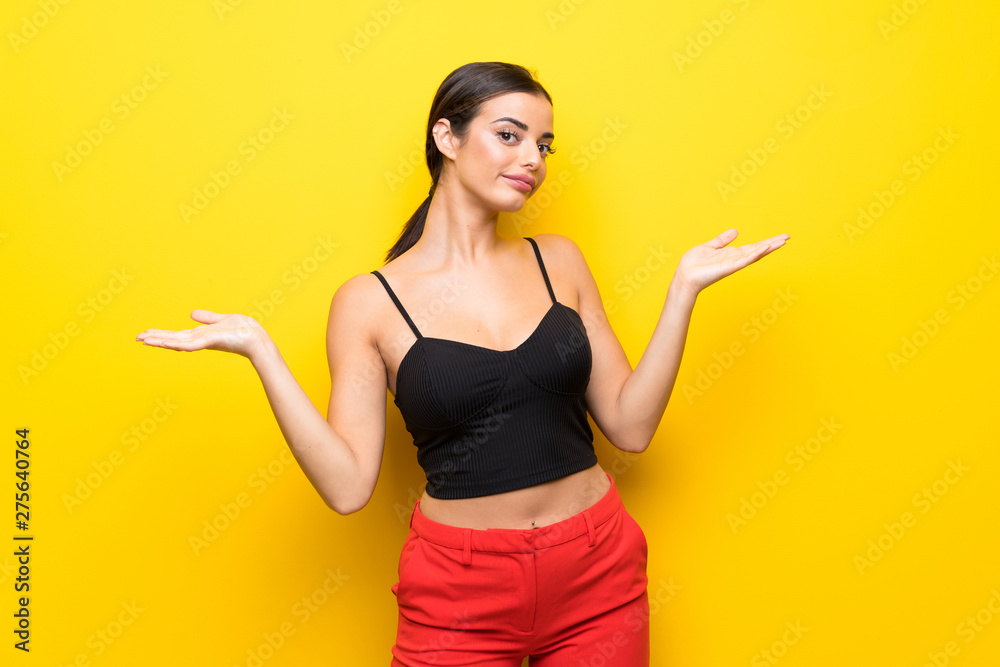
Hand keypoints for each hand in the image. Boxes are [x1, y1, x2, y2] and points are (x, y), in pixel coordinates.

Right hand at [135, 310, 266, 358]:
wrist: (256, 338)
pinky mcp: (208, 342)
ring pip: (176, 342)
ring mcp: (203, 342)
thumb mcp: (222, 319)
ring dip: (159, 341)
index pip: (177, 334)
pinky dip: (173, 343)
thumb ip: (207, 318)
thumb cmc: (243, 330)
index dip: (162, 334)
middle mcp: (199, 339)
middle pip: (172, 339)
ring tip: (142, 340)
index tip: (147, 334)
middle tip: (137, 338)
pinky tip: (161, 343)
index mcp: (201, 334)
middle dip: (155, 338)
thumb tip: (192, 314)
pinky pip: (187, 344)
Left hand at [674, 229, 789, 293]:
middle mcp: (736, 259)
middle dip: (773, 244)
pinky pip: (744, 260)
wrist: (684, 276)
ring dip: (768, 248)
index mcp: (732, 254)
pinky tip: (765, 248)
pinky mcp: (728, 267)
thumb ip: (722, 240)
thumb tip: (736, 231)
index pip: (754, 247)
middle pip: (758, 250)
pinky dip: (755, 254)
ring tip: (782, 241)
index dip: (767, 242)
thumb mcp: (710, 246)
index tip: (780, 237)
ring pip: (755, 254)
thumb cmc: (694, 264)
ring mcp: (733, 264)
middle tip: (788, 237)